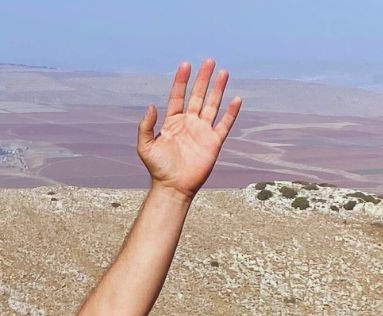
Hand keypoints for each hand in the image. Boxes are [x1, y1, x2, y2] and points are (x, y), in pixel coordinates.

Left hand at [137, 59, 240, 198]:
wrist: (173, 187)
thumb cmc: (158, 169)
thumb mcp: (146, 147)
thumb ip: (146, 127)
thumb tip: (151, 106)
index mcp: (173, 122)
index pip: (178, 96)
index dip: (181, 81)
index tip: (186, 65)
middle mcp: (189, 123)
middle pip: (198, 95)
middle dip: (203, 78)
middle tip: (209, 61)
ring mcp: (202, 131)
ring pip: (212, 105)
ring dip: (218, 89)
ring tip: (223, 72)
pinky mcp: (213, 142)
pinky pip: (224, 124)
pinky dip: (231, 113)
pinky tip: (236, 99)